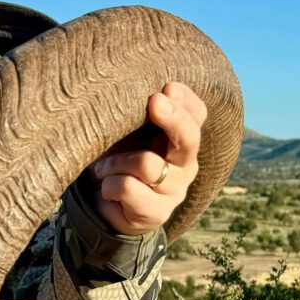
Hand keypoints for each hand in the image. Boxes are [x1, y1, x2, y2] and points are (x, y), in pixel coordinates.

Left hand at [89, 82, 207, 235]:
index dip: (185, 100)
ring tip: (104, 168)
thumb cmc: (118, 160)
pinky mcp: (158, 212)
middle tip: (155, 102)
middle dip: (173, 117)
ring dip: (115, 162)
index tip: (167, 87)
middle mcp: (186, 164)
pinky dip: (109, 184)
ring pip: (146, 164)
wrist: (105, 206)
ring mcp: (175, 190)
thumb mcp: (126, 134)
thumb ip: (136, 116)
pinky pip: (128, 187)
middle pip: (189, 137)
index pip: (196, 115)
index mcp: (182, 139)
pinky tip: (107, 189)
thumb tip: (135, 93)